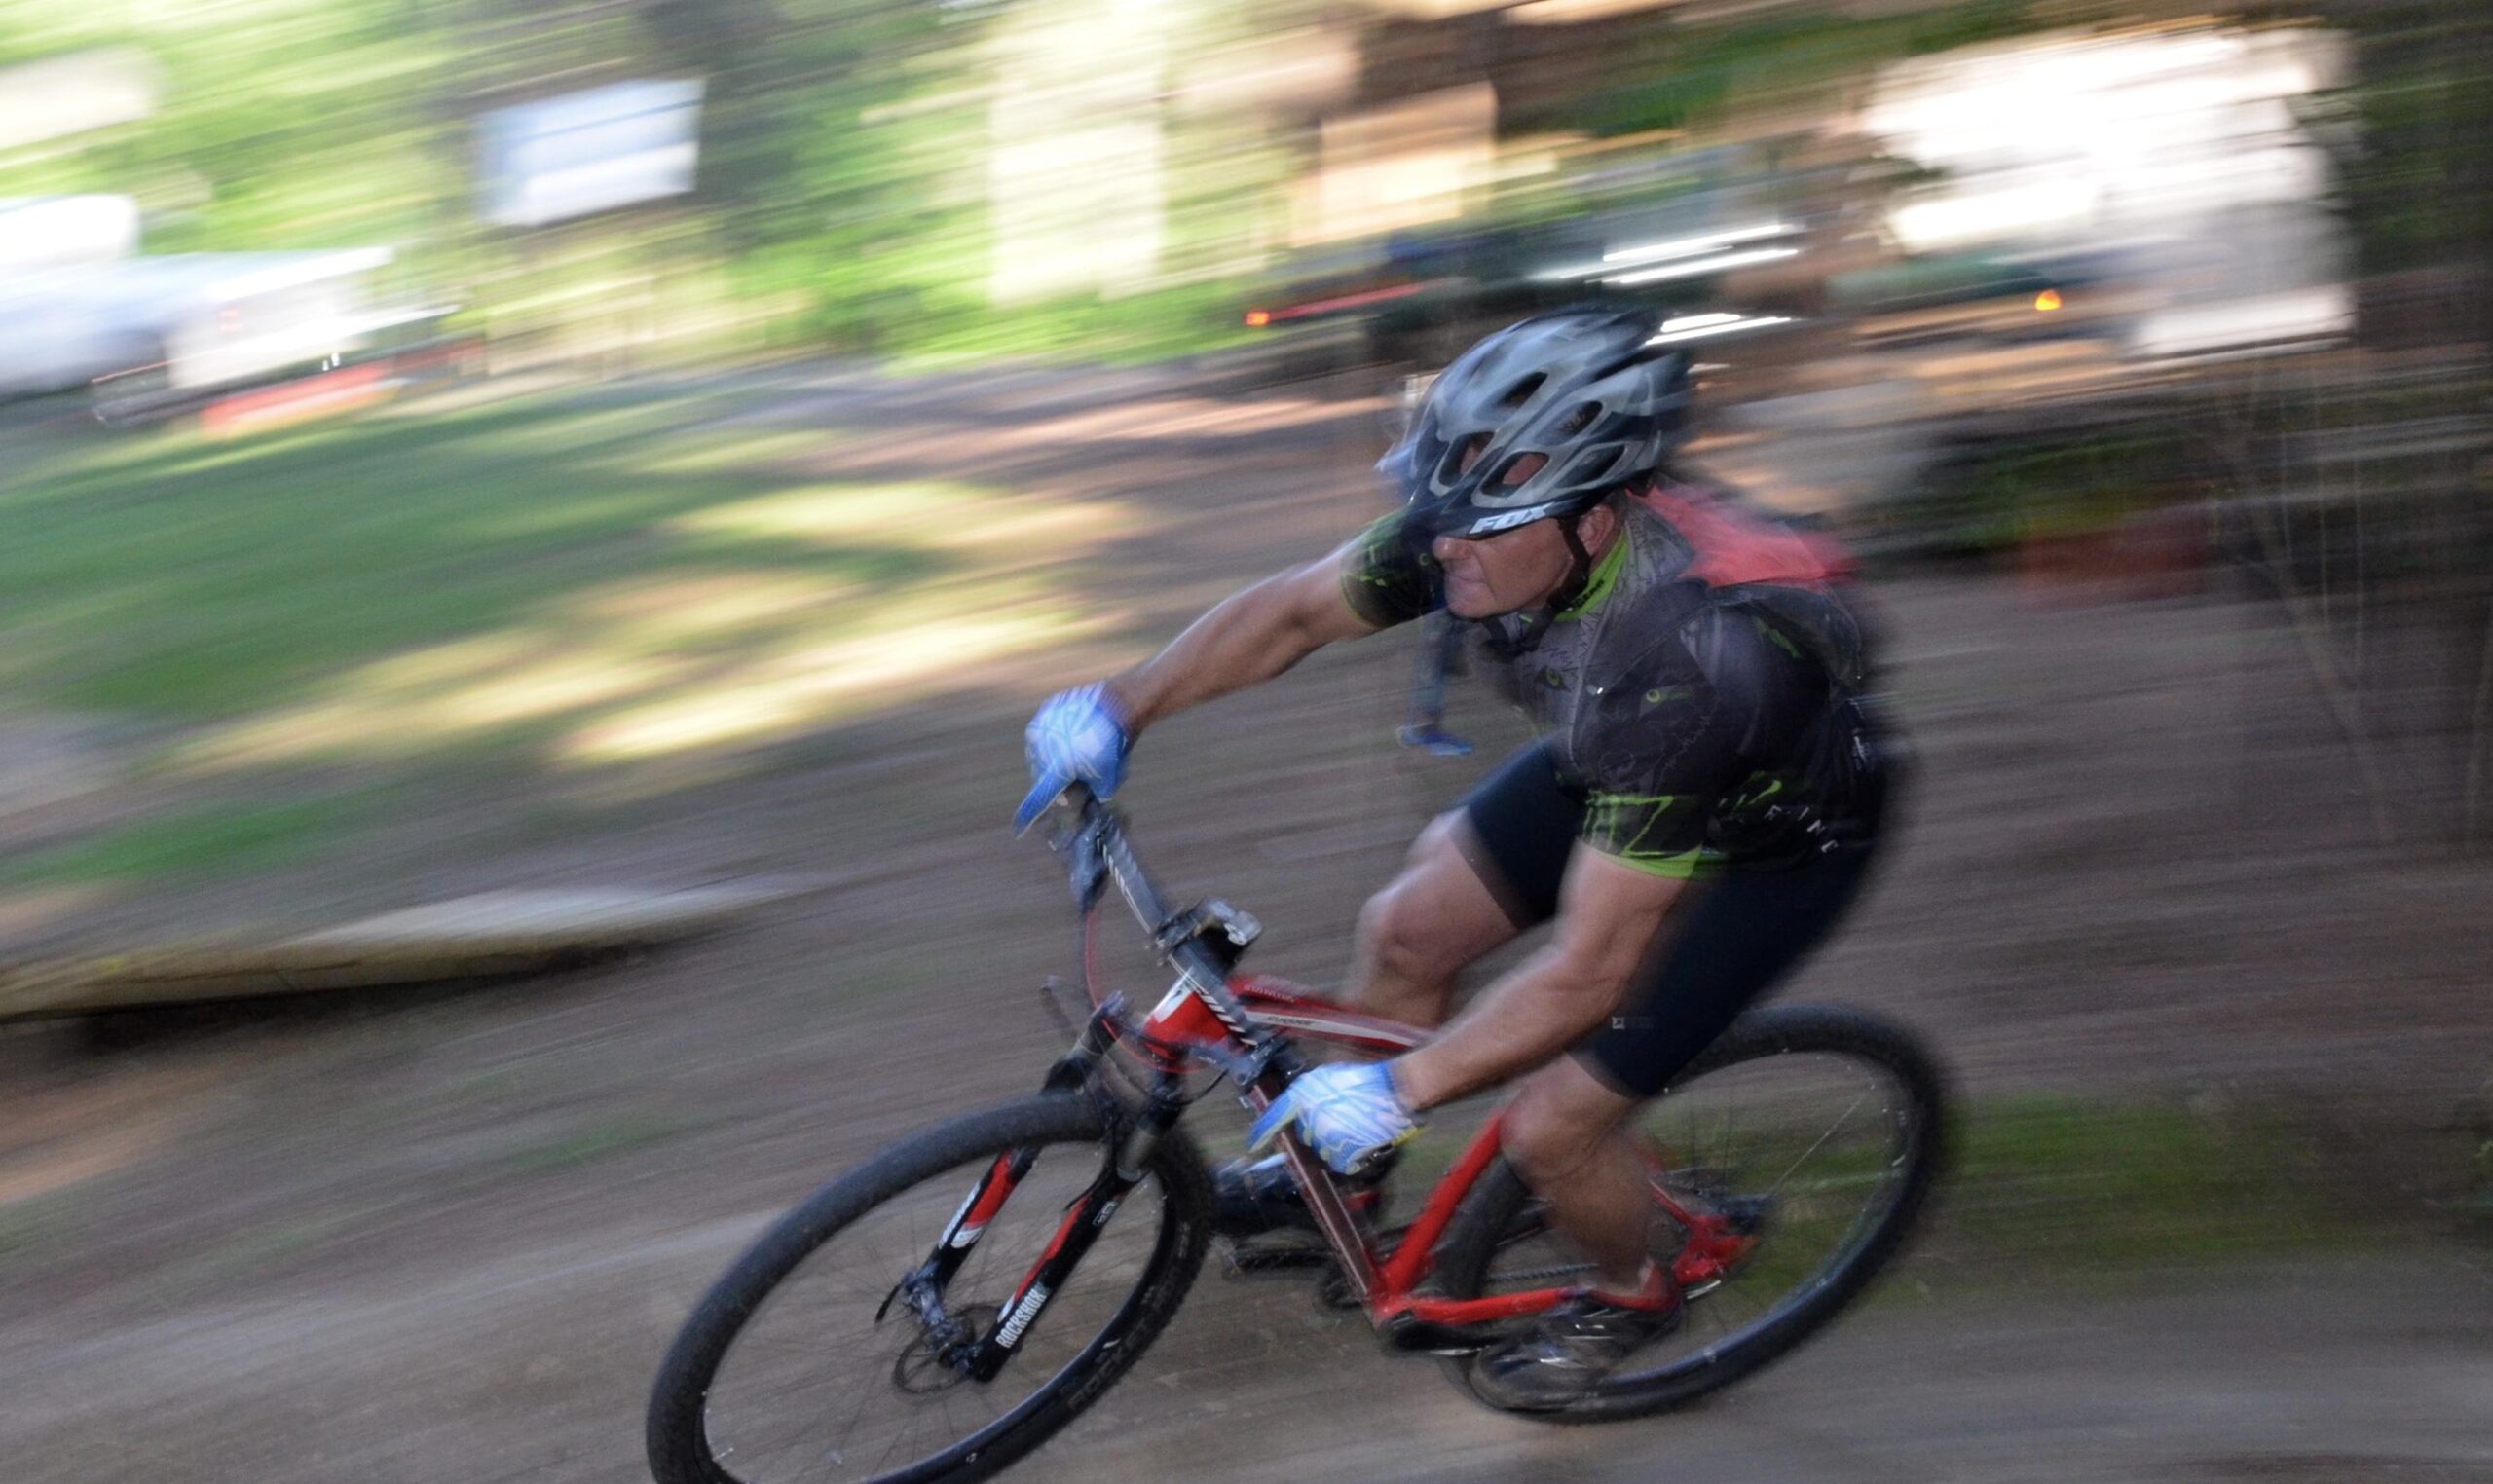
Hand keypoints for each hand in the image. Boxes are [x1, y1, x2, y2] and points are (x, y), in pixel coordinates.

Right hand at [1013, 683, 1131, 830]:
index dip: (1028, 816)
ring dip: (1054, 757)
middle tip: (1076, 773)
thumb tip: (1087, 799)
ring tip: (1078, 748)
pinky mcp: (1044, 712)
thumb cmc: (1115, 744)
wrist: (1118, 704)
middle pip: (1042, 775)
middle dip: (1056, 778)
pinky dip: (1055, 737)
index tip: (1019, 828)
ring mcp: (1040, 728)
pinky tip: (1074, 733)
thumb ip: (1094, 794)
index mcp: (1056, 770)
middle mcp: (1041, 750)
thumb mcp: (1109, 779)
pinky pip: (1045, 731)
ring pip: (1041, 752)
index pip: (1038, 800)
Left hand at [1247, 1061, 1418, 1176]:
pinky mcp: (1344, 1154)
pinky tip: (1358, 1142)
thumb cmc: (1364, 1081)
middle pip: (1303, 1136)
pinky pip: (1338, 1161)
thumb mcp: (1327, 1076)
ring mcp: (1327, 1138)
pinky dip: (1347, 1156)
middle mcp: (1309, 1118)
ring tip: (1352, 1127)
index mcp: (1302, 1095)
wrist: (1394, 1091)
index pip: (1274, 1118)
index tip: (1254, 1145)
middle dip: (1314, 1132)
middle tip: (1337, 1119)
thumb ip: (1306, 1093)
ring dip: (1331, 1144)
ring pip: (1321, 1150)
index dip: (1262, 1133)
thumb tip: (1294, 1109)